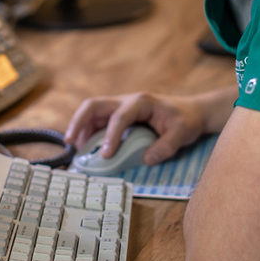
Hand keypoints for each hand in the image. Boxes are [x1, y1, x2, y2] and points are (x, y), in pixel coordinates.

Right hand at [64, 92, 207, 165]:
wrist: (190, 111)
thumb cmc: (186, 119)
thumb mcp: (183, 132)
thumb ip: (167, 146)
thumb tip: (147, 159)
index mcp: (141, 102)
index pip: (120, 116)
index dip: (111, 136)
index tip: (106, 155)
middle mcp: (126, 101)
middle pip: (94, 105)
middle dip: (79, 121)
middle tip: (70, 141)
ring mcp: (120, 107)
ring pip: (92, 112)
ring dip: (80, 128)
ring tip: (75, 149)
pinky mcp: (118, 116)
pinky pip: (98, 122)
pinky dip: (88, 133)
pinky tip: (85, 148)